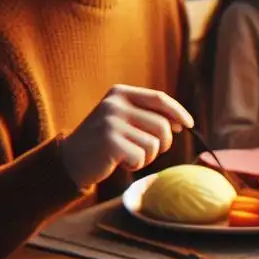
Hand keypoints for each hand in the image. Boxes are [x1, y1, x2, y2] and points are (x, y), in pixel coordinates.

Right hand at [60, 85, 193, 189]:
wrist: (70, 160)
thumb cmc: (105, 141)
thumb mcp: (123, 119)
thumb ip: (148, 116)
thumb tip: (182, 123)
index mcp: (119, 93)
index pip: (159, 98)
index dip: (178, 112)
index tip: (189, 125)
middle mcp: (115, 105)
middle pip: (162, 125)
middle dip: (163, 143)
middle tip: (147, 151)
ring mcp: (111, 123)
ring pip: (154, 144)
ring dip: (147, 156)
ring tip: (128, 155)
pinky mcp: (110, 143)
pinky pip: (141, 158)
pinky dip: (136, 165)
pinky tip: (119, 162)